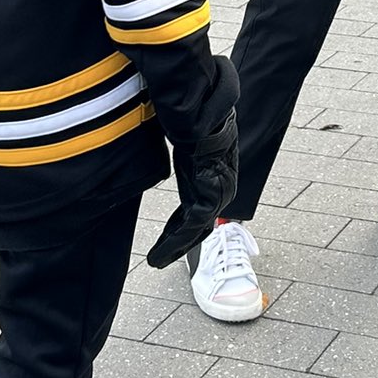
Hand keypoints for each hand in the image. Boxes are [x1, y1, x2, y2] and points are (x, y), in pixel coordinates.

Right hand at [144, 106, 238, 268]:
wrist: (204, 117)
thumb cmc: (196, 121)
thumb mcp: (188, 139)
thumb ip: (183, 148)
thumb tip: (172, 136)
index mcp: (214, 173)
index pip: (199, 205)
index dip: (182, 223)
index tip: (169, 233)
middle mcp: (220, 187)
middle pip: (199, 223)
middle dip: (179, 241)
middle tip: (163, 255)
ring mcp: (218, 195)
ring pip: (195, 231)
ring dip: (174, 247)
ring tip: (157, 260)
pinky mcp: (211, 200)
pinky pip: (190, 229)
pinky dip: (173, 244)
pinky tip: (158, 256)